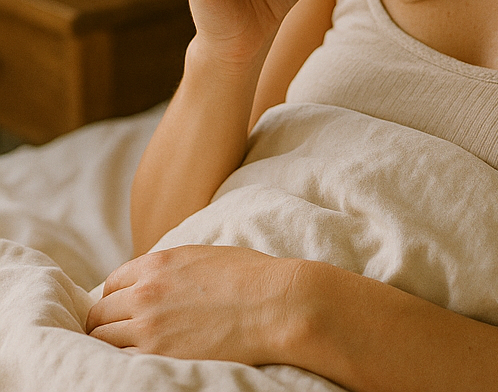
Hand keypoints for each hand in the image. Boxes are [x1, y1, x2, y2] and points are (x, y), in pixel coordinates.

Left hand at [85, 244, 300, 361]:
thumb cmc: (250, 278)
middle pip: (100, 314)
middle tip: (124, 333)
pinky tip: (143, 361)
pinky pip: (120, 362)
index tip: (126, 310)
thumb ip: (170, 269)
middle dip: (108, 323)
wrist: (275, 304)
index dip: (117, 298)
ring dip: (113, 345)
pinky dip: (125, 363)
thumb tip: (153, 281)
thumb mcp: (203, 256)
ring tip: (133, 350)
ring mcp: (148, 327)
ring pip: (103, 340)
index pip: (112, 284)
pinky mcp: (158, 356)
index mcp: (158, 264)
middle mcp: (145, 293)